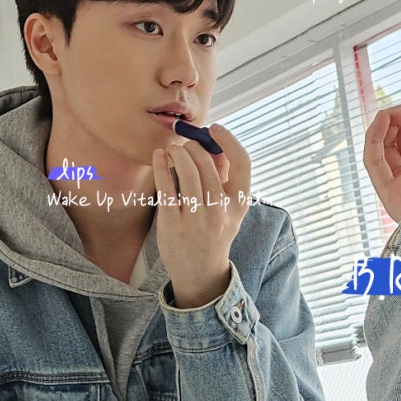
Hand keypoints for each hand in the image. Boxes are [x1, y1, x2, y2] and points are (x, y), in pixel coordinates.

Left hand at [152, 124, 250, 306]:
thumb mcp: (230, 208)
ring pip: (187, 172)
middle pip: (208, 163)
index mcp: (240, 203)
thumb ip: (225, 179)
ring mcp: (197, 218)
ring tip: (171, 149)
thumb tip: (214, 145)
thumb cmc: (215, 232)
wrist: (200, 272)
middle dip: (193, 146)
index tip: (214, 129)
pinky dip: (160, 166)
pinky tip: (158, 157)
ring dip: (177, 153)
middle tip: (184, 142)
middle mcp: (221, 210)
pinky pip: (166, 187)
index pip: (242, 161)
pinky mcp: (173, 223)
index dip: (228, 140)